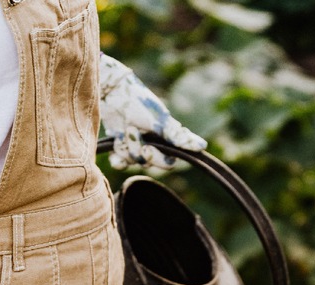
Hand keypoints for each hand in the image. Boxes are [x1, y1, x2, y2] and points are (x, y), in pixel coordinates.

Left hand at [98, 52, 206, 169]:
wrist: (112, 90)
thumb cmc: (139, 101)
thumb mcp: (160, 120)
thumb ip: (178, 136)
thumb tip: (203, 146)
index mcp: (165, 138)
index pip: (168, 162)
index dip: (157, 159)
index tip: (147, 148)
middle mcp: (152, 143)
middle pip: (148, 163)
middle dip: (138, 151)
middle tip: (131, 132)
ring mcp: (135, 145)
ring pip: (133, 161)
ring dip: (126, 148)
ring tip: (124, 129)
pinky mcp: (120, 145)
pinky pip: (120, 163)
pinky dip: (117, 158)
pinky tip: (116, 144)